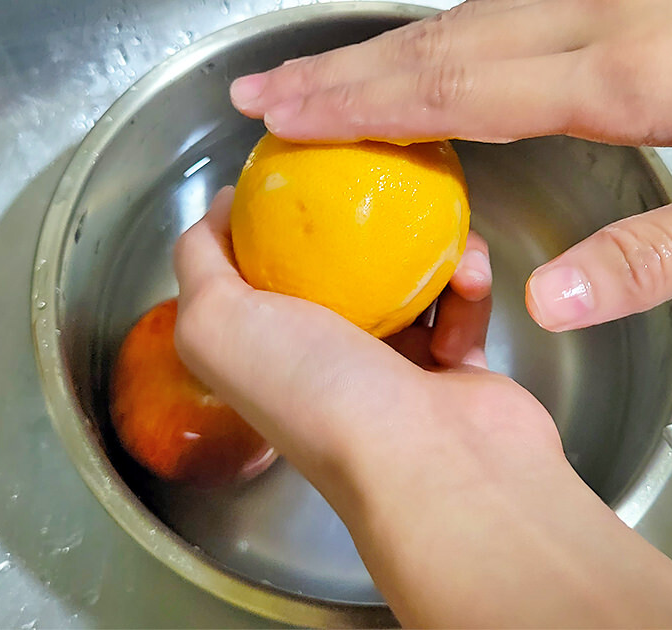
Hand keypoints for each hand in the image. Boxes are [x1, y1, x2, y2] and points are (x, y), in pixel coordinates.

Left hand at [173, 188, 671, 626]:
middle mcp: (319, 360)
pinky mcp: (455, 369)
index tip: (290, 165)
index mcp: (261, 351)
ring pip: (405, 278)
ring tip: (447, 240)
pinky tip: (471, 278)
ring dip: (429, 253)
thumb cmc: (321, 394)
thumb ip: (200, 260)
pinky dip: (468, 289)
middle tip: (380, 182)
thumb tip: (218, 210)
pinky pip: (460, 304)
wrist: (438, 466)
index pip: (249, 270)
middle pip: (333, 267)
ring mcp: (392, 367)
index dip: (261, 216)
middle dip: (356, 224)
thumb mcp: (216, 320)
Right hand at [229, 0, 671, 330]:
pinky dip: (443, 31)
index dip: (360, 106)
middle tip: (256, 92)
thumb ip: (660, 253)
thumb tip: (548, 300)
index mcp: (622, 79)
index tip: (278, 114)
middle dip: (340, 70)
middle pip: (440, 43)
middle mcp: (599, 18)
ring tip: (310, 75)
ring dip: (380, 48)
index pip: (458, 92)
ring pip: (466, 15)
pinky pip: (507, 4)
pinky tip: (419, 49)